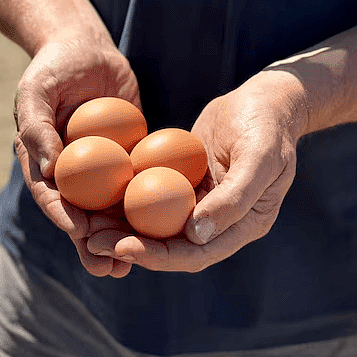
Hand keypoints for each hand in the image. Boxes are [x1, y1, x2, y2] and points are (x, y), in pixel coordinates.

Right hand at [13, 34, 141, 278]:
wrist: (86, 49)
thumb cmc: (55, 66)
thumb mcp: (37, 91)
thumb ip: (37, 127)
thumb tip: (51, 169)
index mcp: (41, 162)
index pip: (50, 196)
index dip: (63, 217)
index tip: (80, 232)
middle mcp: (68, 173)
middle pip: (78, 216)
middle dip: (93, 245)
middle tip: (109, 267)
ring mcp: (98, 170)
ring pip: (107, 212)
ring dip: (120, 238)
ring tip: (134, 265)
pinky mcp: (125, 162)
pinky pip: (135, 188)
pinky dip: (145, 209)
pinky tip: (165, 228)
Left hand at [85, 70, 309, 271]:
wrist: (269, 99)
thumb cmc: (269, 127)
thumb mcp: (259, 158)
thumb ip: (234, 198)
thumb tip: (196, 235)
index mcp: (242, 227)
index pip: (195, 254)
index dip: (158, 257)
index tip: (123, 248)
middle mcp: (219, 224)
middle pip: (170, 246)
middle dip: (131, 247)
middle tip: (93, 242)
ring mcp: (201, 204)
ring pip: (157, 225)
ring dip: (123, 228)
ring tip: (87, 226)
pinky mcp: (186, 184)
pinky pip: (153, 197)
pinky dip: (127, 200)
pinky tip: (97, 195)